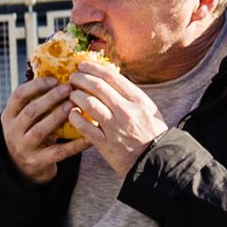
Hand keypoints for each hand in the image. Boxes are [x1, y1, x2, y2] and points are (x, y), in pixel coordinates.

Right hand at [0, 76, 88, 184]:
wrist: (24, 170)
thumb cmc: (31, 135)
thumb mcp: (25, 119)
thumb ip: (35, 101)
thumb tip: (57, 71)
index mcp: (8, 116)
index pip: (18, 95)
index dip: (36, 85)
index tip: (54, 78)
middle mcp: (12, 132)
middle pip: (31, 111)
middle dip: (50, 98)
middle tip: (68, 88)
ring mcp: (24, 148)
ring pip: (41, 130)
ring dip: (58, 116)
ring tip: (74, 105)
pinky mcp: (38, 162)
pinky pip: (59, 151)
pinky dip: (75, 144)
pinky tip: (89, 136)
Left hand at [64, 59, 168, 174]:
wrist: (155, 160)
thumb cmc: (151, 132)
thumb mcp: (147, 108)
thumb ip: (129, 94)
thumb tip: (109, 78)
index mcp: (137, 99)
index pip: (111, 76)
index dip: (93, 68)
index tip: (82, 65)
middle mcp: (126, 111)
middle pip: (97, 86)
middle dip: (81, 78)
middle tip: (72, 77)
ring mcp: (115, 127)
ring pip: (89, 103)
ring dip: (75, 95)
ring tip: (71, 94)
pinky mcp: (105, 144)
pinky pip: (84, 127)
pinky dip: (74, 117)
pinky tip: (71, 113)